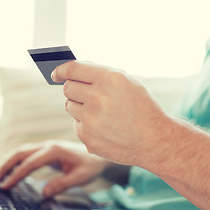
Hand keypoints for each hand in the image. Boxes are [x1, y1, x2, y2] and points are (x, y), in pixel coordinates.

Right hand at [0, 140, 109, 196]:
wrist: (97, 155)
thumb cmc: (90, 165)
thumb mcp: (80, 177)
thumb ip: (63, 184)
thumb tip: (44, 192)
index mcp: (54, 151)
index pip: (30, 163)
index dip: (16, 176)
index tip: (6, 186)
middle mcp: (47, 146)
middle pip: (20, 153)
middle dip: (5, 166)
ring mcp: (45, 146)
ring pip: (20, 152)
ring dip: (7, 163)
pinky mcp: (45, 151)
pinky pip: (25, 154)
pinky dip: (15, 162)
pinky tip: (10, 171)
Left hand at [52, 61, 169, 165]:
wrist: (154, 140)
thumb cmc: (141, 107)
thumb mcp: (127, 82)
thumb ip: (100, 74)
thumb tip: (71, 71)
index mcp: (109, 79)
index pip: (72, 69)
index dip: (60, 70)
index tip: (55, 73)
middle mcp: (98, 98)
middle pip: (68, 88)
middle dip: (74, 89)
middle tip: (85, 94)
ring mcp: (91, 119)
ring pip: (69, 105)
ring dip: (79, 106)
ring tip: (100, 113)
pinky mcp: (87, 137)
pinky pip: (75, 123)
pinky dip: (84, 124)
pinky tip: (102, 127)